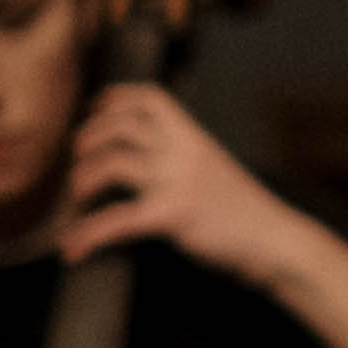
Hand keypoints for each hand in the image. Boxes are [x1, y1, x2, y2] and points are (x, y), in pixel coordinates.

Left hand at [62, 87, 318, 282]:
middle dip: (87, 139)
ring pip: (111, 164)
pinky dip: (87, 235)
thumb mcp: (214, 169)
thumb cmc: (244, 212)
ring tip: (75, 202)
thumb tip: (147, 160)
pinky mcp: (173, 214)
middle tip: (76, 160)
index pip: (150, 99)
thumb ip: (184, 157)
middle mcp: (185, 152)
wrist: (274, 240)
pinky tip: (73, 249)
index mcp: (194, 138)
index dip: (116, 99)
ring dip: (81, 182)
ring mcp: (178, 181)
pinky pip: (117, 219)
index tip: (95, 110)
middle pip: (121, 125)